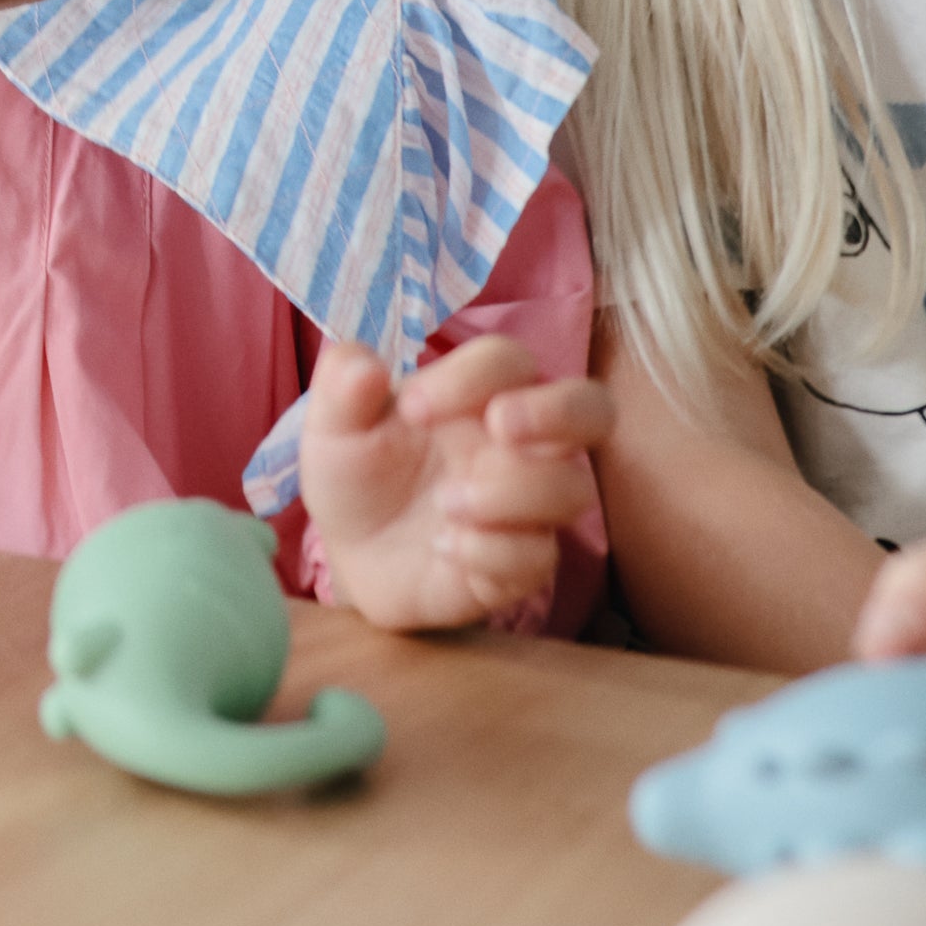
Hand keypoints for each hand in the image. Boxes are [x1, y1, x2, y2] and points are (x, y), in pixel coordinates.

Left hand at [299, 333, 611, 632]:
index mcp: (479, 394)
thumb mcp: (334, 426)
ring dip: (511, 493)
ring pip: (574, 488)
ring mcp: (529, 506)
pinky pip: (539, 558)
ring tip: (446, 505)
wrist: (351, 551)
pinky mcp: (523, 565)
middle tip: (500, 427)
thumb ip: (343, 386)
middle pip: (592, 408)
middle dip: (558, 412)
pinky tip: (446, 549)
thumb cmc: (357, 472)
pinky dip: (492, 552)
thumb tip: (363, 367)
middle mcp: (520, 443)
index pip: (510, 360)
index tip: (413, 411)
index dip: (473, 376)